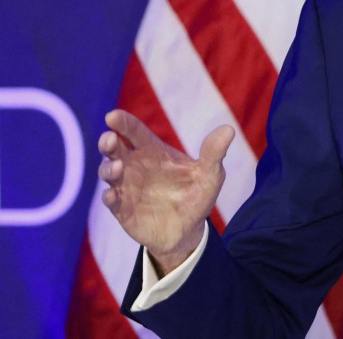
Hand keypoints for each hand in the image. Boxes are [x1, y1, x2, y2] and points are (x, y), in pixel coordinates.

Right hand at [97, 109, 234, 273]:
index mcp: (154, 152)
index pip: (135, 132)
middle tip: (110, 139)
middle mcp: (136, 166)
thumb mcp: (209, 174)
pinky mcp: (122, 210)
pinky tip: (112, 196)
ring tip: (118, 167)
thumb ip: (214, 153)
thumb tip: (228, 130)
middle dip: (108, 142)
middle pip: (114, 149)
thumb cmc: (197, 195)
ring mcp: (126, 187)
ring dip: (108, 169)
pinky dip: (109, 198)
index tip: (113, 116)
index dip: (124, 123)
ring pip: (108, 173)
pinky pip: (111, 202)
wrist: (189, 230)